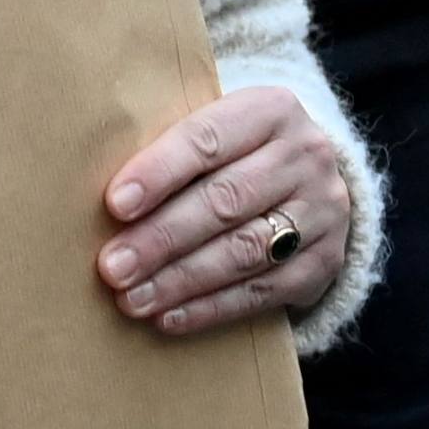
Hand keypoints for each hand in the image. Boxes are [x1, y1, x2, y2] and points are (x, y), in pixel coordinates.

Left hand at [98, 86, 352, 334]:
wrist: (308, 182)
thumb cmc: (232, 154)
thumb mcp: (214, 133)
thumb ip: (170, 153)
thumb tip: (104, 204)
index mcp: (271, 110)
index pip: (208, 139)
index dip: (159, 172)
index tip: (115, 205)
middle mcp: (306, 156)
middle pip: (225, 201)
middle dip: (162, 238)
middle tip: (112, 267)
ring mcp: (322, 211)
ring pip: (244, 250)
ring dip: (180, 280)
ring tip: (131, 299)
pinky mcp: (325, 262)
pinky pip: (264, 291)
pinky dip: (211, 308)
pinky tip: (169, 318)